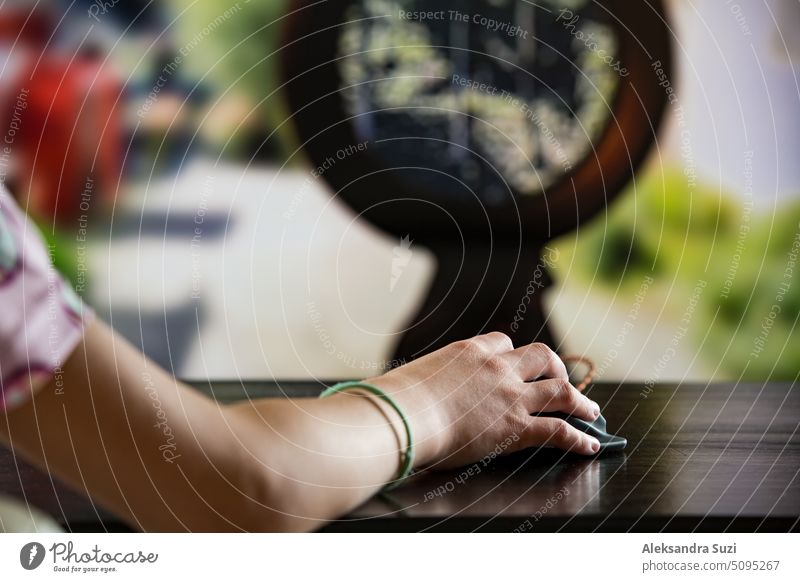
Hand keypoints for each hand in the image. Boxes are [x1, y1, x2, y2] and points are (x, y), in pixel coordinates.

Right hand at [368, 332, 601, 469]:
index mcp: (470, 351)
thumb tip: (420, 392)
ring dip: (580, 400)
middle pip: (542, 356)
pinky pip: (558, 430)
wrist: (403, 415)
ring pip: (560, 389)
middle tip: (562, 379)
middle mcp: (497, 367)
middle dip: (556, 367)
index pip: (503, 342)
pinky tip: (589, 445)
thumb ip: (431, 379)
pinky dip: (579, 438)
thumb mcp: (416, 375)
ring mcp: (510, 396)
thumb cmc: (398, 399)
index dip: (514, 354)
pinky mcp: (516, 427)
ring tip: (591, 410)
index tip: (516, 364)